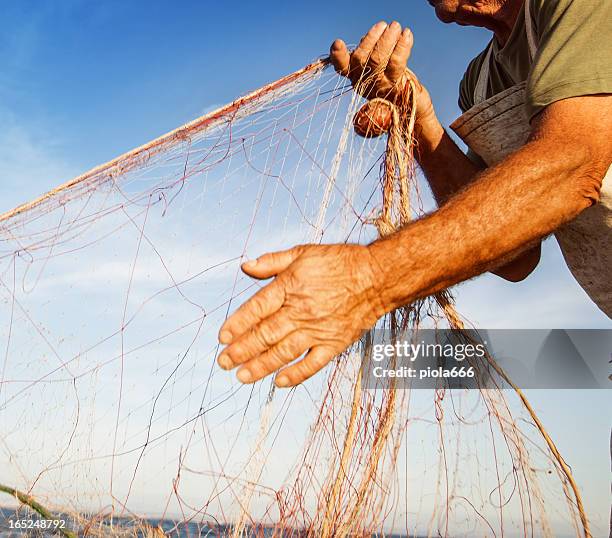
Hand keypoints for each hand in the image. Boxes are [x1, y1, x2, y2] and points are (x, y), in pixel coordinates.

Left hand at [216, 244, 385, 387]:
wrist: (377, 276)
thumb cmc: (340, 262)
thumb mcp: (303, 252)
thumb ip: (272, 261)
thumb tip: (245, 267)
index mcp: (290, 287)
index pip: (256, 309)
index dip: (237, 324)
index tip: (222, 337)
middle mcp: (301, 311)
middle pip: (264, 334)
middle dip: (241, 350)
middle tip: (223, 362)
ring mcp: (317, 330)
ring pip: (282, 352)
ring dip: (259, 366)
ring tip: (241, 376)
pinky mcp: (334, 343)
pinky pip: (312, 364)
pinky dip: (295, 375)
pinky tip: (279, 382)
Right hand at [330, 21, 435, 124]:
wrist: (409, 102)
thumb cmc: (391, 79)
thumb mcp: (376, 67)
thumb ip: (370, 54)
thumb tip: (367, 39)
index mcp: (355, 77)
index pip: (342, 67)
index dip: (338, 56)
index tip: (338, 43)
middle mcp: (363, 83)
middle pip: (362, 59)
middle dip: (372, 38)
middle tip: (384, 24)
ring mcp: (379, 86)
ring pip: (378, 60)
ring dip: (387, 39)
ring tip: (395, 26)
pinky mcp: (395, 87)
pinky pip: (396, 63)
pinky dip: (402, 46)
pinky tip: (407, 34)